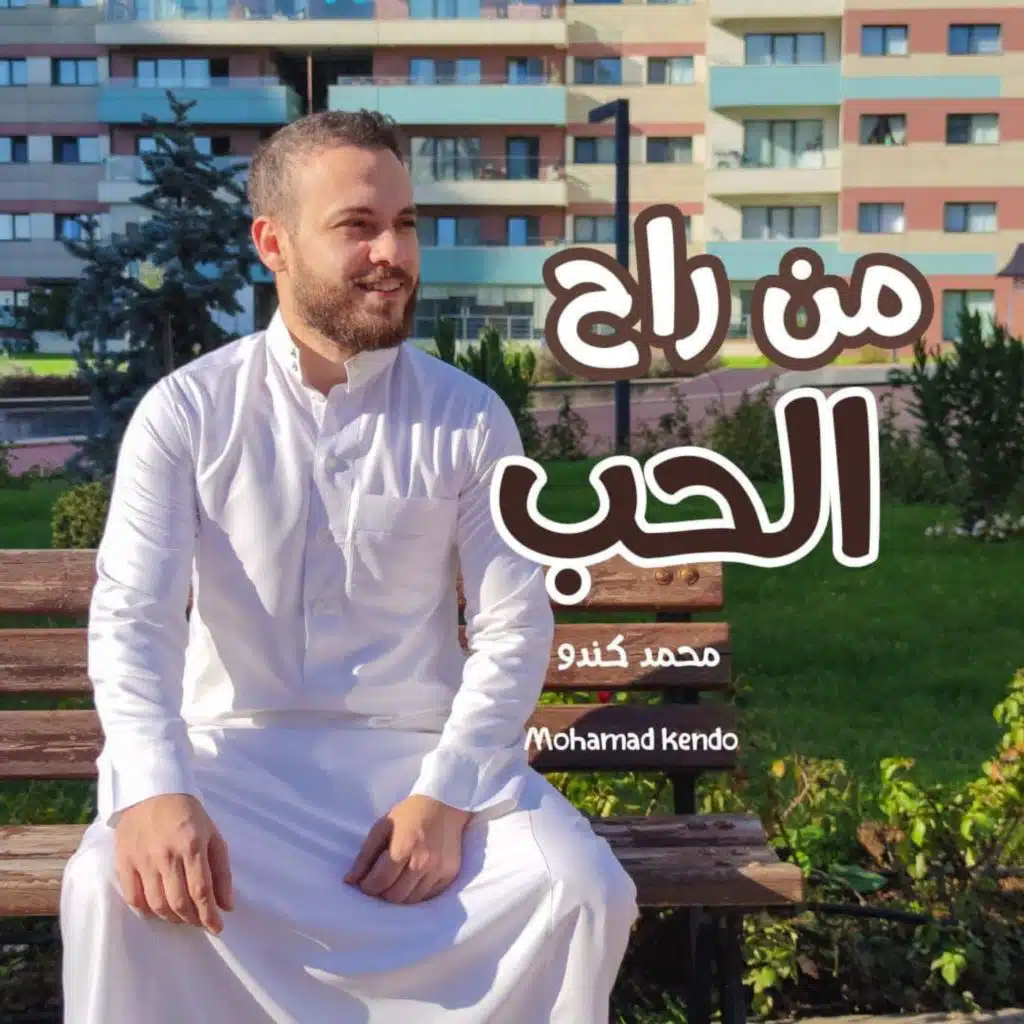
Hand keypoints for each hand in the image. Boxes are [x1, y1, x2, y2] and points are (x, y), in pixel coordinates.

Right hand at [113, 793, 233, 934]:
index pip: (201, 891)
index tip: (217, 927)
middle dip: (192, 919)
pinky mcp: (124, 862)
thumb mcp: (213, 834)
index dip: (209, 915)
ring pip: (157, 904)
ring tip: (182, 916)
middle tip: (200, 922)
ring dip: (172, 917)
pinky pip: (134, 898)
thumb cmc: (188, 813)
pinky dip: (147, 910)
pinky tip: (158, 908)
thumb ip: (221, 870)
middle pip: (178, 902)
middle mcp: (167, 855)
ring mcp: (143, 860)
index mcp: (193, 845)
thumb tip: (227, 905)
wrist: (150, 792)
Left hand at [345, 795, 471, 904]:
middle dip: (382, 893)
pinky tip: (411, 881)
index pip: (380, 882)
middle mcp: (423, 862)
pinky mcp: (449, 874)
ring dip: (399, 895)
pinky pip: (428, 896)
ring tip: (395, 882)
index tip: (365, 882)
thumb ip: (365, 856)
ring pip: (412, 900)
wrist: (445, 805)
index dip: (367, 887)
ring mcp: (438, 870)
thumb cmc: (409, 814)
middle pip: (395, 896)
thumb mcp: (382, 827)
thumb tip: (350, 881)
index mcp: (403, 848)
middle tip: (380, 883)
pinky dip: (417, 893)